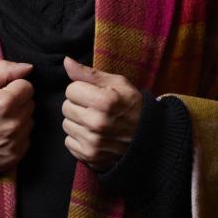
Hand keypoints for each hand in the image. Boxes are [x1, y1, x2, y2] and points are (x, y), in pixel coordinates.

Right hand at [0, 60, 34, 176]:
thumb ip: (3, 71)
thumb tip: (28, 67)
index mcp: (5, 104)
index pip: (27, 87)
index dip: (12, 87)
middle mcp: (14, 124)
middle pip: (29, 104)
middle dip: (16, 103)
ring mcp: (15, 143)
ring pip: (29, 122)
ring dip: (17, 119)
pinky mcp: (14, 157)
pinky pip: (25, 140)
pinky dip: (15, 136)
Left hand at [61, 57, 142, 171]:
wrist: (151, 140)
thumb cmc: (133, 107)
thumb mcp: (119, 84)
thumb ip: (89, 73)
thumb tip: (66, 61)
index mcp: (105, 101)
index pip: (71, 90)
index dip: (82, 90)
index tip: (94, 95)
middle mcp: (97, 123)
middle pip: (66, 107)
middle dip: (78, 105)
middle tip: (95, 109)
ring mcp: (93, 142)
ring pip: (66, 125)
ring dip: (77, 122)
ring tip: (96, 122)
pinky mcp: (90, 156)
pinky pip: (69, 142)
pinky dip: (78, 139)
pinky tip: (94, 136)